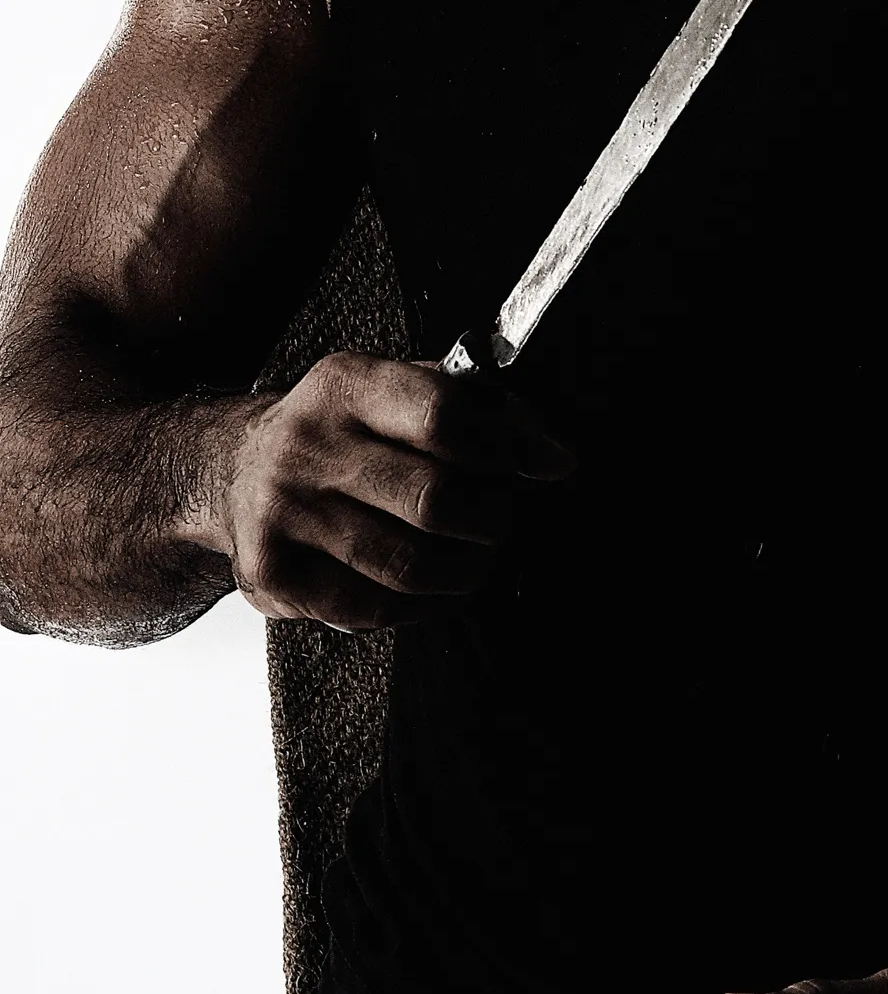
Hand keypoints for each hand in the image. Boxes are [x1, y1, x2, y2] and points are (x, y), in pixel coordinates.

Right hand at [212, 351, 572, 629]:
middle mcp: (306, 445)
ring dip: (464, 571)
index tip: (546, 465)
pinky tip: (428, 590)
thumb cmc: (342, 431)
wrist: (233, 470)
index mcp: (346, 385)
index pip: (442, 414)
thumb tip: (549, 455)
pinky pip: (372, 608)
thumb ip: (476, 409)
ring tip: (472, 559)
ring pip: (409, 566)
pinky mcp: (271, 573)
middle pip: (434, 500)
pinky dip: (419, 607)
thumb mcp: (397, 391)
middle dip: (491, 520)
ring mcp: (282, 512)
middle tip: (498, 522)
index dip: (508, 448)